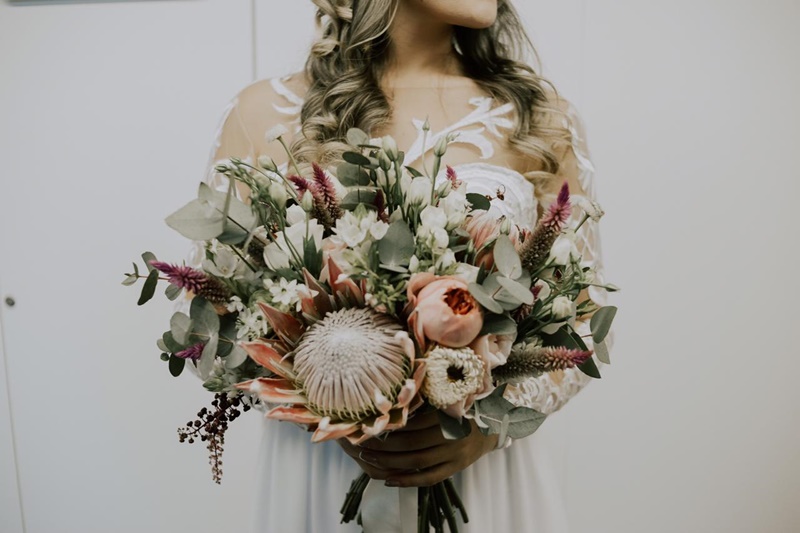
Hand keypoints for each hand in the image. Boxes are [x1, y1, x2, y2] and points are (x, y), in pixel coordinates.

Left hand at [337, 410, 498, 487]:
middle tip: (362, 444)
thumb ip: (426, 398)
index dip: (391, 426)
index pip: (414, 423)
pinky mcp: (456, 468)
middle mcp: (453, 436)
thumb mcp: (449, 396)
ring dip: (390, 462)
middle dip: (384, 446)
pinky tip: (389, 480)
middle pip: (412, 444)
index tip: (371, 424)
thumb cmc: (465, 405)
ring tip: (369, 458)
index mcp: (449, 415)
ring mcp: (455, 455)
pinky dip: (408, 481)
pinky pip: (429, 478)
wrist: (496, 423)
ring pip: (418, 462)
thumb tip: (393, 397)